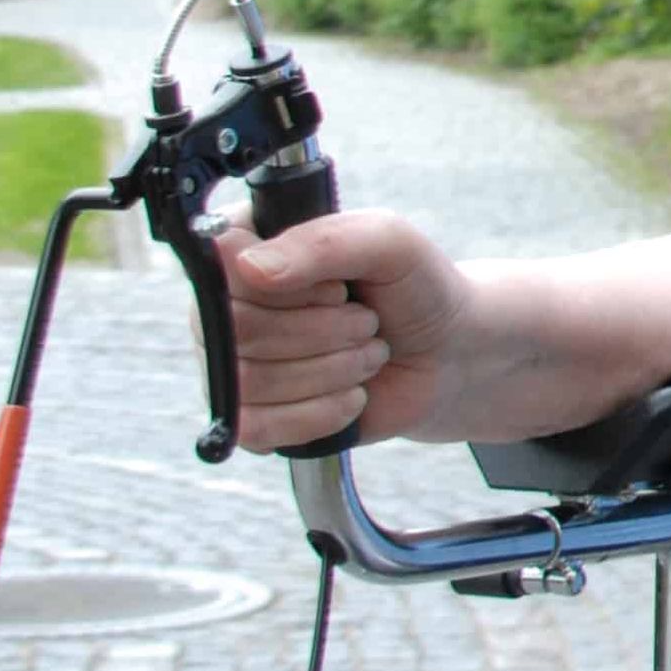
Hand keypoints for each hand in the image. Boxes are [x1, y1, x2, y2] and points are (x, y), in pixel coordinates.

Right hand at [217, 211, 474, 450]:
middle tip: (367, 323)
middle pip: (238, 330)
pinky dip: (318, 414)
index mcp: (247, 245)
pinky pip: (254, 428)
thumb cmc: (412, 287)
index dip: (293, 288)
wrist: (445, 354)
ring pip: (248, 381)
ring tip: (367, 355)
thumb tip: (249, 267)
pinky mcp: (248, 416)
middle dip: (325, 331)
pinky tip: (351, 396)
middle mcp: (225, 304)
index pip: (225, 269)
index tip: (341, 288)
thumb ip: (325, 243)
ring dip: (331, 371)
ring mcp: (230, 362)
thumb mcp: (388, 243)